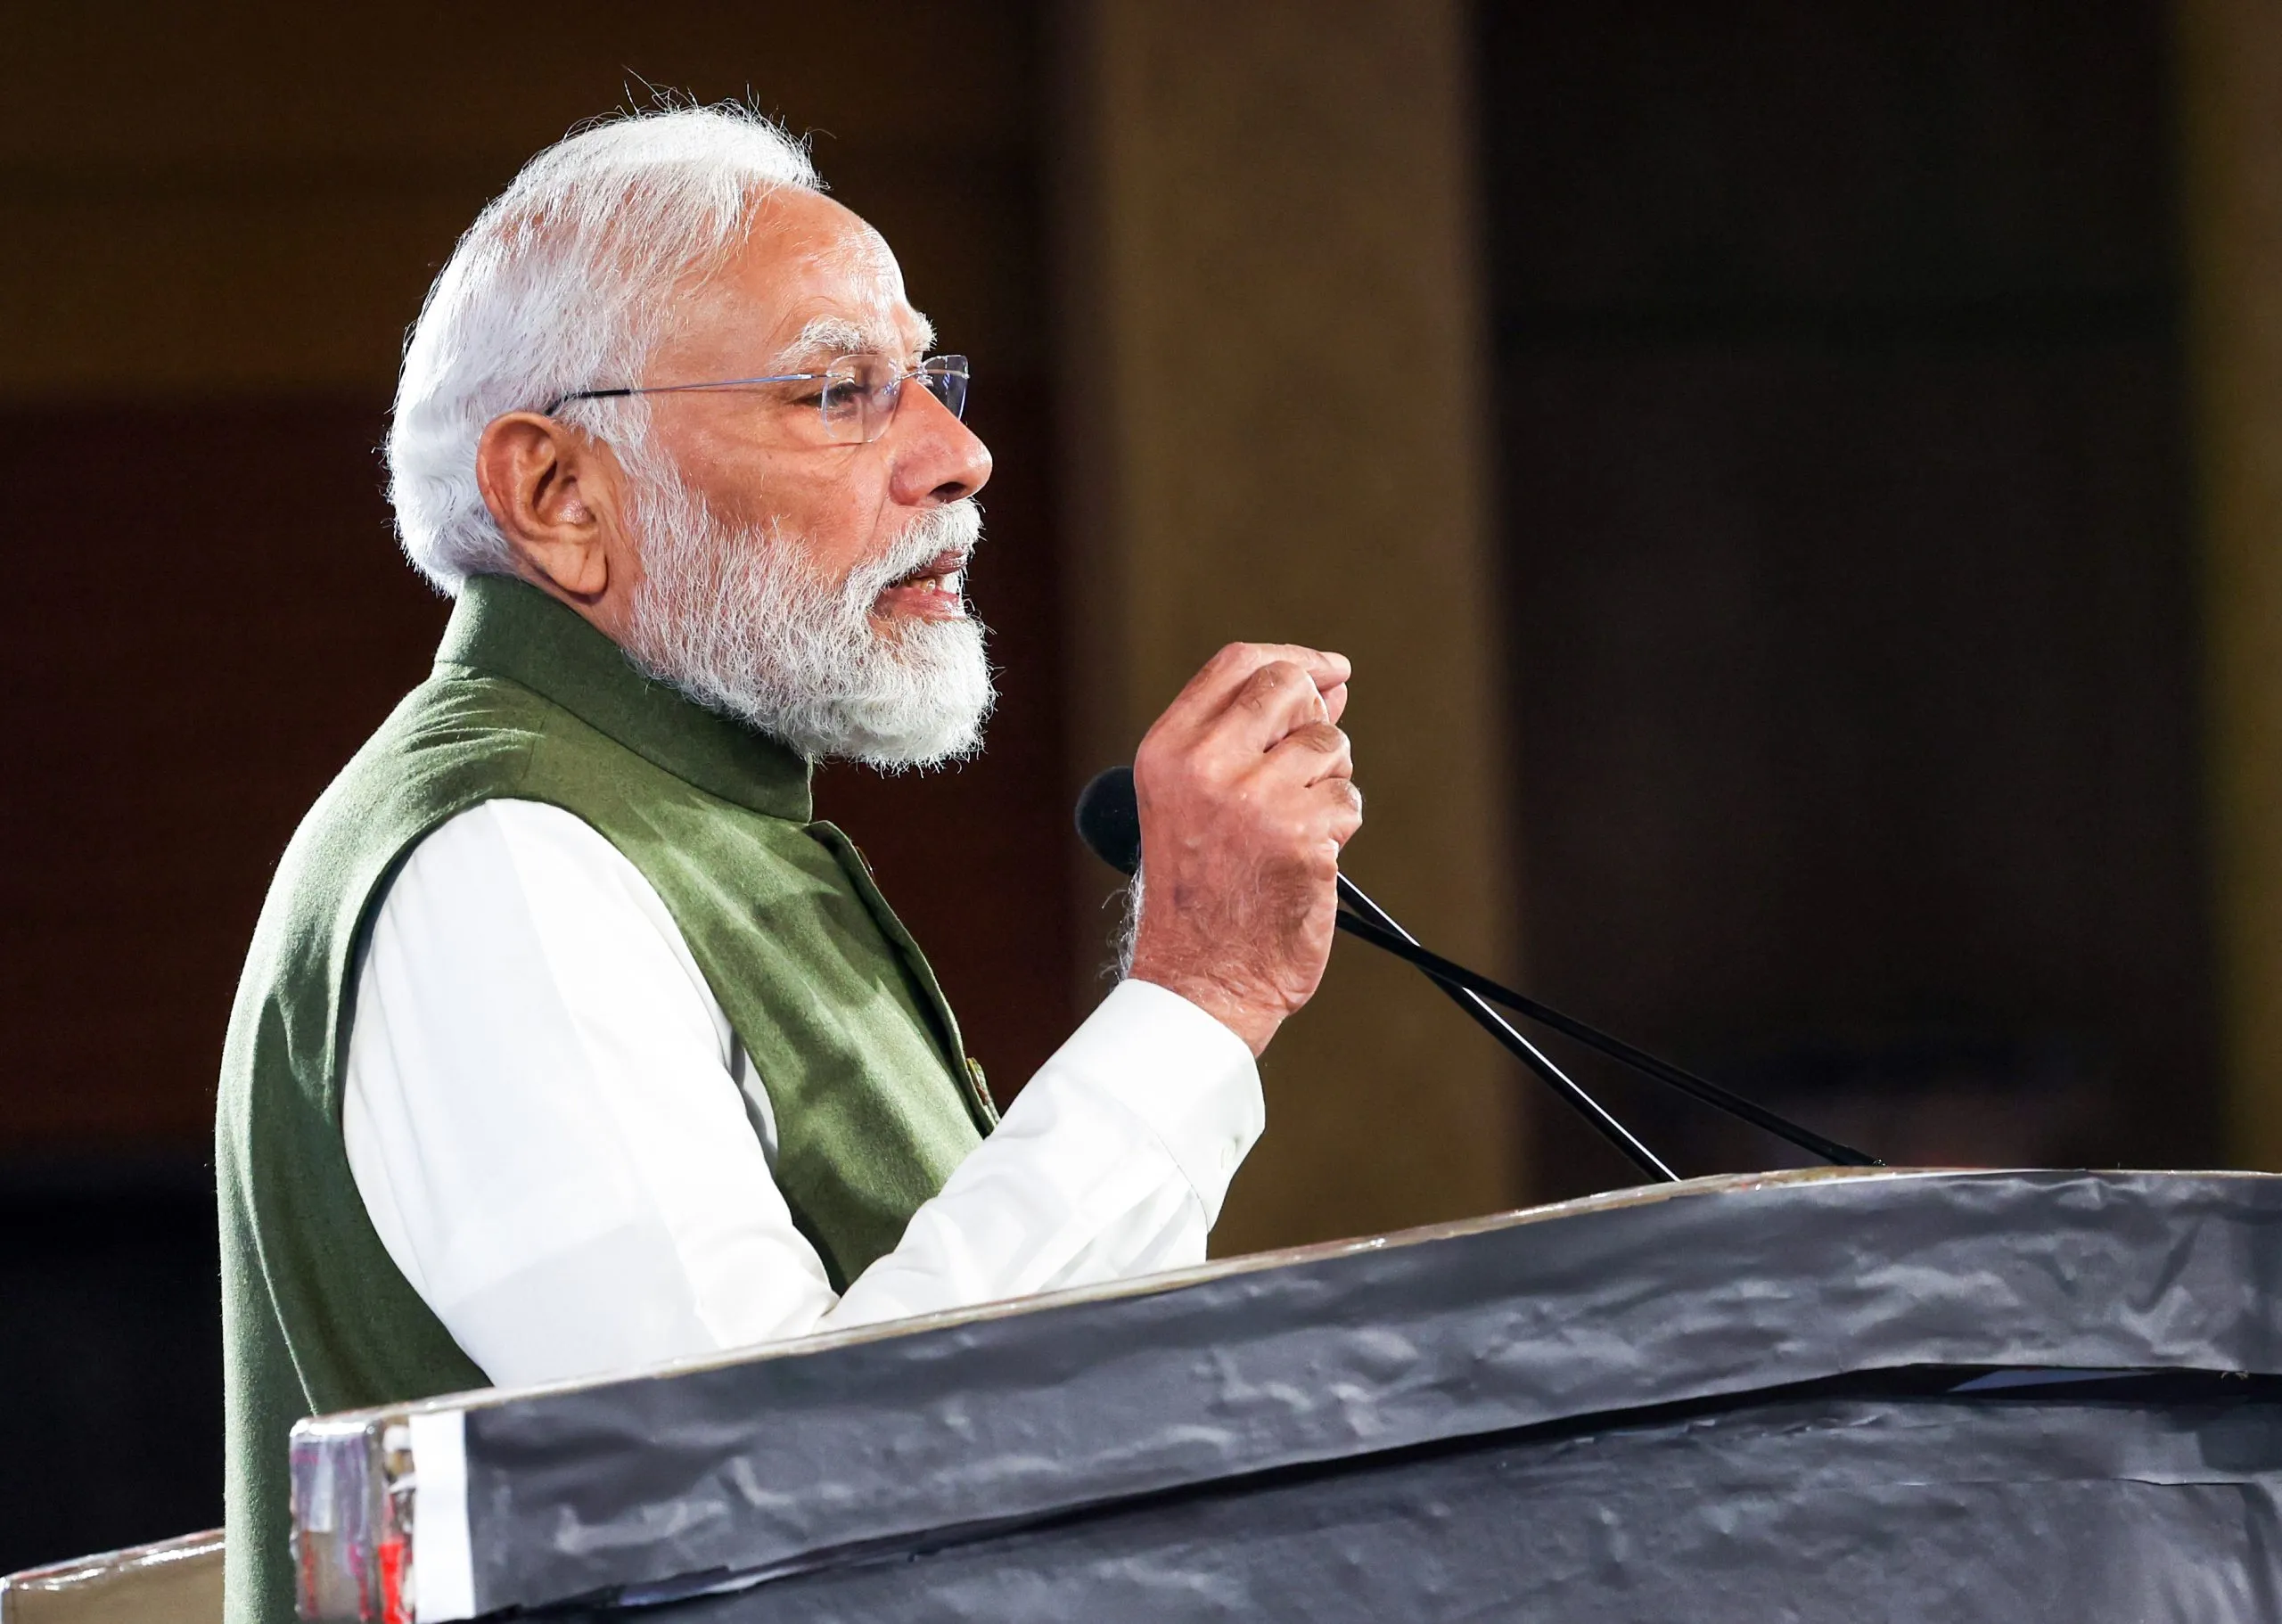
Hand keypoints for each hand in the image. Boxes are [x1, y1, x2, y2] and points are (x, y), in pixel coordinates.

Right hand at [1126, 642, 1364, 1054]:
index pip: (1238, 665)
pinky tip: (1305, 861)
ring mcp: (1253, 800)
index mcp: (1167, 752)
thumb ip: (1248, 738)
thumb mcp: (1195, 802)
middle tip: (1307, 769)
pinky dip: (1339, 830)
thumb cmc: (1201, 894)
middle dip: (1316, 720)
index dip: (1294, 659)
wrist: (1201, 980)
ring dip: (1328, 785)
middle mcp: (1204, 766)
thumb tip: (1328, 685)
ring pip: (1330, 746)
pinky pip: (1347, 802)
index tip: (1332, 671)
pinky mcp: (1299, 837)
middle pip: (1290, 689)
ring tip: (1293, 830)